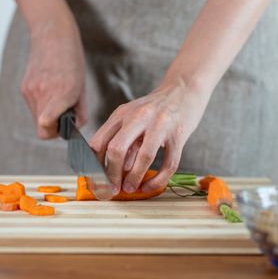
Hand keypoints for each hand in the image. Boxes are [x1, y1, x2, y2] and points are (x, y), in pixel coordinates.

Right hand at [20, 22, 86, 138]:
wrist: (53, 35)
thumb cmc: (72, 61)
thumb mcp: (82, 88)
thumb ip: (79, 112)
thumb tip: (73, 129)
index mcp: (61, 93)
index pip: (46, 125)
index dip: (54, 132)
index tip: (62, 128)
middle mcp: (43, 93)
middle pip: (42, 127)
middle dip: (54, 126)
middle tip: (64, 114)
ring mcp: (30, 90)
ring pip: (37, 118)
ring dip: (47, 114)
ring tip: (57, 97)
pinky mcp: (24, 88)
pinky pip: (33, 106)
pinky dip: (41, 104)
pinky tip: (49, 89)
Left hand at [89, 77, 208, 193]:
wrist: (184, 88)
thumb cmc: (155, 109)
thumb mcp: (133, 120)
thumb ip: (124, 143)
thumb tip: (114, 172)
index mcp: (122, 114)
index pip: (98, 143)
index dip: (93, 167)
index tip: (96, 182)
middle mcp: (139, 117)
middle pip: (116, 149)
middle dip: (111, 175)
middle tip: (112, 190)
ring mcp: (160, 124)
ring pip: (144, 157)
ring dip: (134, 178)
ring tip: (131, 189)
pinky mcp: (179, 134)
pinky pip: (169, 163)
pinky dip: (158, 180)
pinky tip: (151, 186)